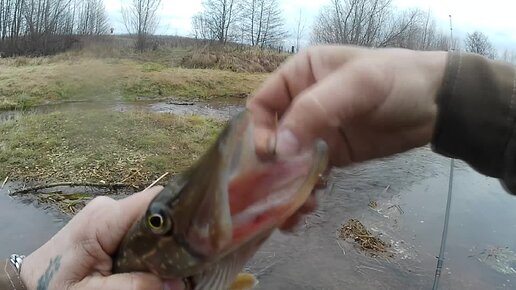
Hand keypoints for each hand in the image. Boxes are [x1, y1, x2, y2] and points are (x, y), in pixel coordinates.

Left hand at [19, 186, 183, 289]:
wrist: (29, 282)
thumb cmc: (55, 286)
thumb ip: (132, 286)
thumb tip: (176, 284)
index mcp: (103, 218)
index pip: (152, 200)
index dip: (179, 212)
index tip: (198, 234)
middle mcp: (107, 206)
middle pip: (154, 211)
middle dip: (170, 235)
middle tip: (184, 261)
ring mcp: (107, 211)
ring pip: (147, 219)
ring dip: (158, 241)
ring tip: (166, 264)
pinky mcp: (107, 219)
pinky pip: (137, 225)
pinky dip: (146, 242)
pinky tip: (148, 260)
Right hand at [246, 45, 447, 229]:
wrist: (438, 104)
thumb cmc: (397, 81)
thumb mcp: (357, 85)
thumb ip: (315, 111)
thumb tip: (278, 150)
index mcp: (299, 76)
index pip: (262, 105)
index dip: (258, 131)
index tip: (269, 157)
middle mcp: (301, 104)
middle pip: (272, 138)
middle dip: (272, 167)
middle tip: (276, 194)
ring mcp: (317, 132)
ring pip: (288, 161)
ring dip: (287, 185)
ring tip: (298, 207)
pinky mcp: (332, 155)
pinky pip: (309, 174)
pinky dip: (304, 192)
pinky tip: (308, 208)